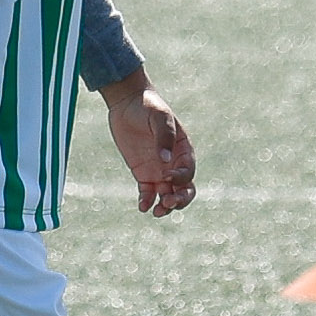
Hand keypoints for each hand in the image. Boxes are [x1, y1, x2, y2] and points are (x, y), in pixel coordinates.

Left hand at [101, 71, 196, 215]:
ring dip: (165, 207)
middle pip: (184, 189)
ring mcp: (159, 170)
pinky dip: (147, 202)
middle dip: (180, 200)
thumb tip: (166, 161)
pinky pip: (148, 193)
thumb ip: (164, 137)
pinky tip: (143, 207)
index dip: (181, 178)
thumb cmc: (148, 105)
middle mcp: (174, 163)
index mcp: (183, 150)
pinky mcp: (143, 174)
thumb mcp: (159, 117)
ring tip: (157, 212)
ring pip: (168, 195)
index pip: (189, 172)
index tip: (166, 175)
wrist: (127, 102)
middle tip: (168, 203)